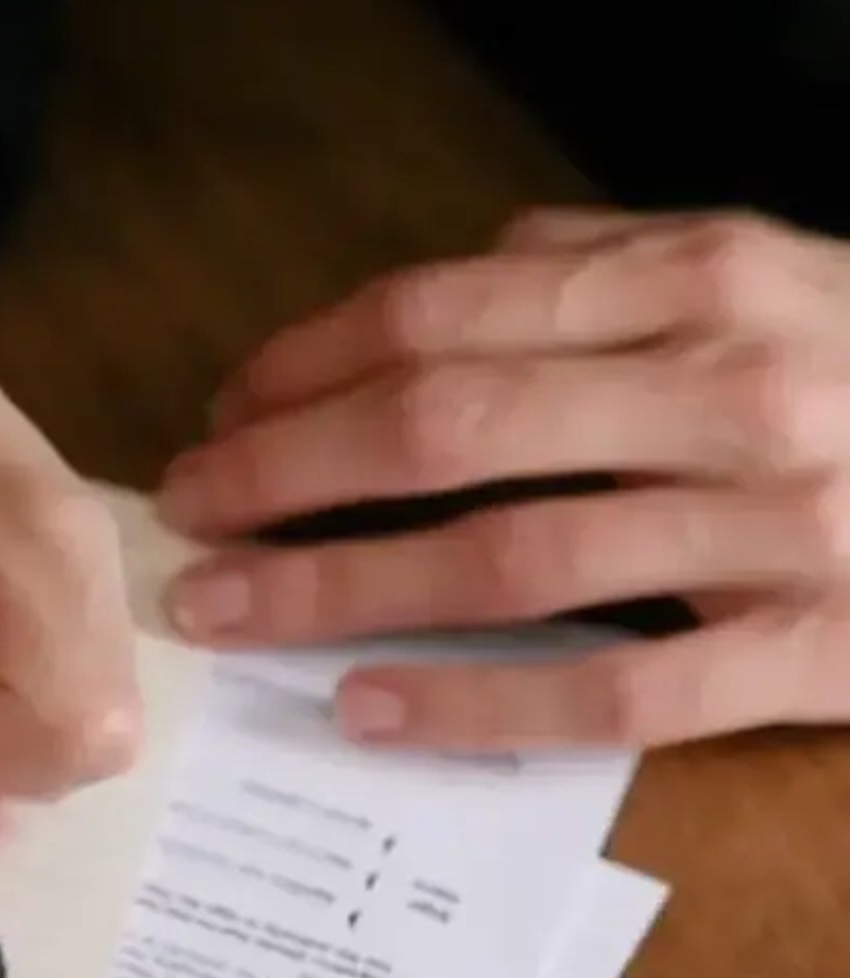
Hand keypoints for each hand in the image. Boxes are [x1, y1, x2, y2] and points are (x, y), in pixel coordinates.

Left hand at [157, 206, 849, 749]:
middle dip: (288, 476)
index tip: (220, 416)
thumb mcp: (775, 273)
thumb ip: (619, 264)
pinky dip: (479, 705)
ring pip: (508, 558)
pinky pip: (616, 688)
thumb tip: (461, 276)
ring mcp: (776, 523)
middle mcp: (731, 384)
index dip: (308, 366)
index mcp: (705, 275)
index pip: (452, 312)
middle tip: (189, 522)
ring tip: (233, 616)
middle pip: (449, 429)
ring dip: (341, 590)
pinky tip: (373, 713)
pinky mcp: (813, 647)